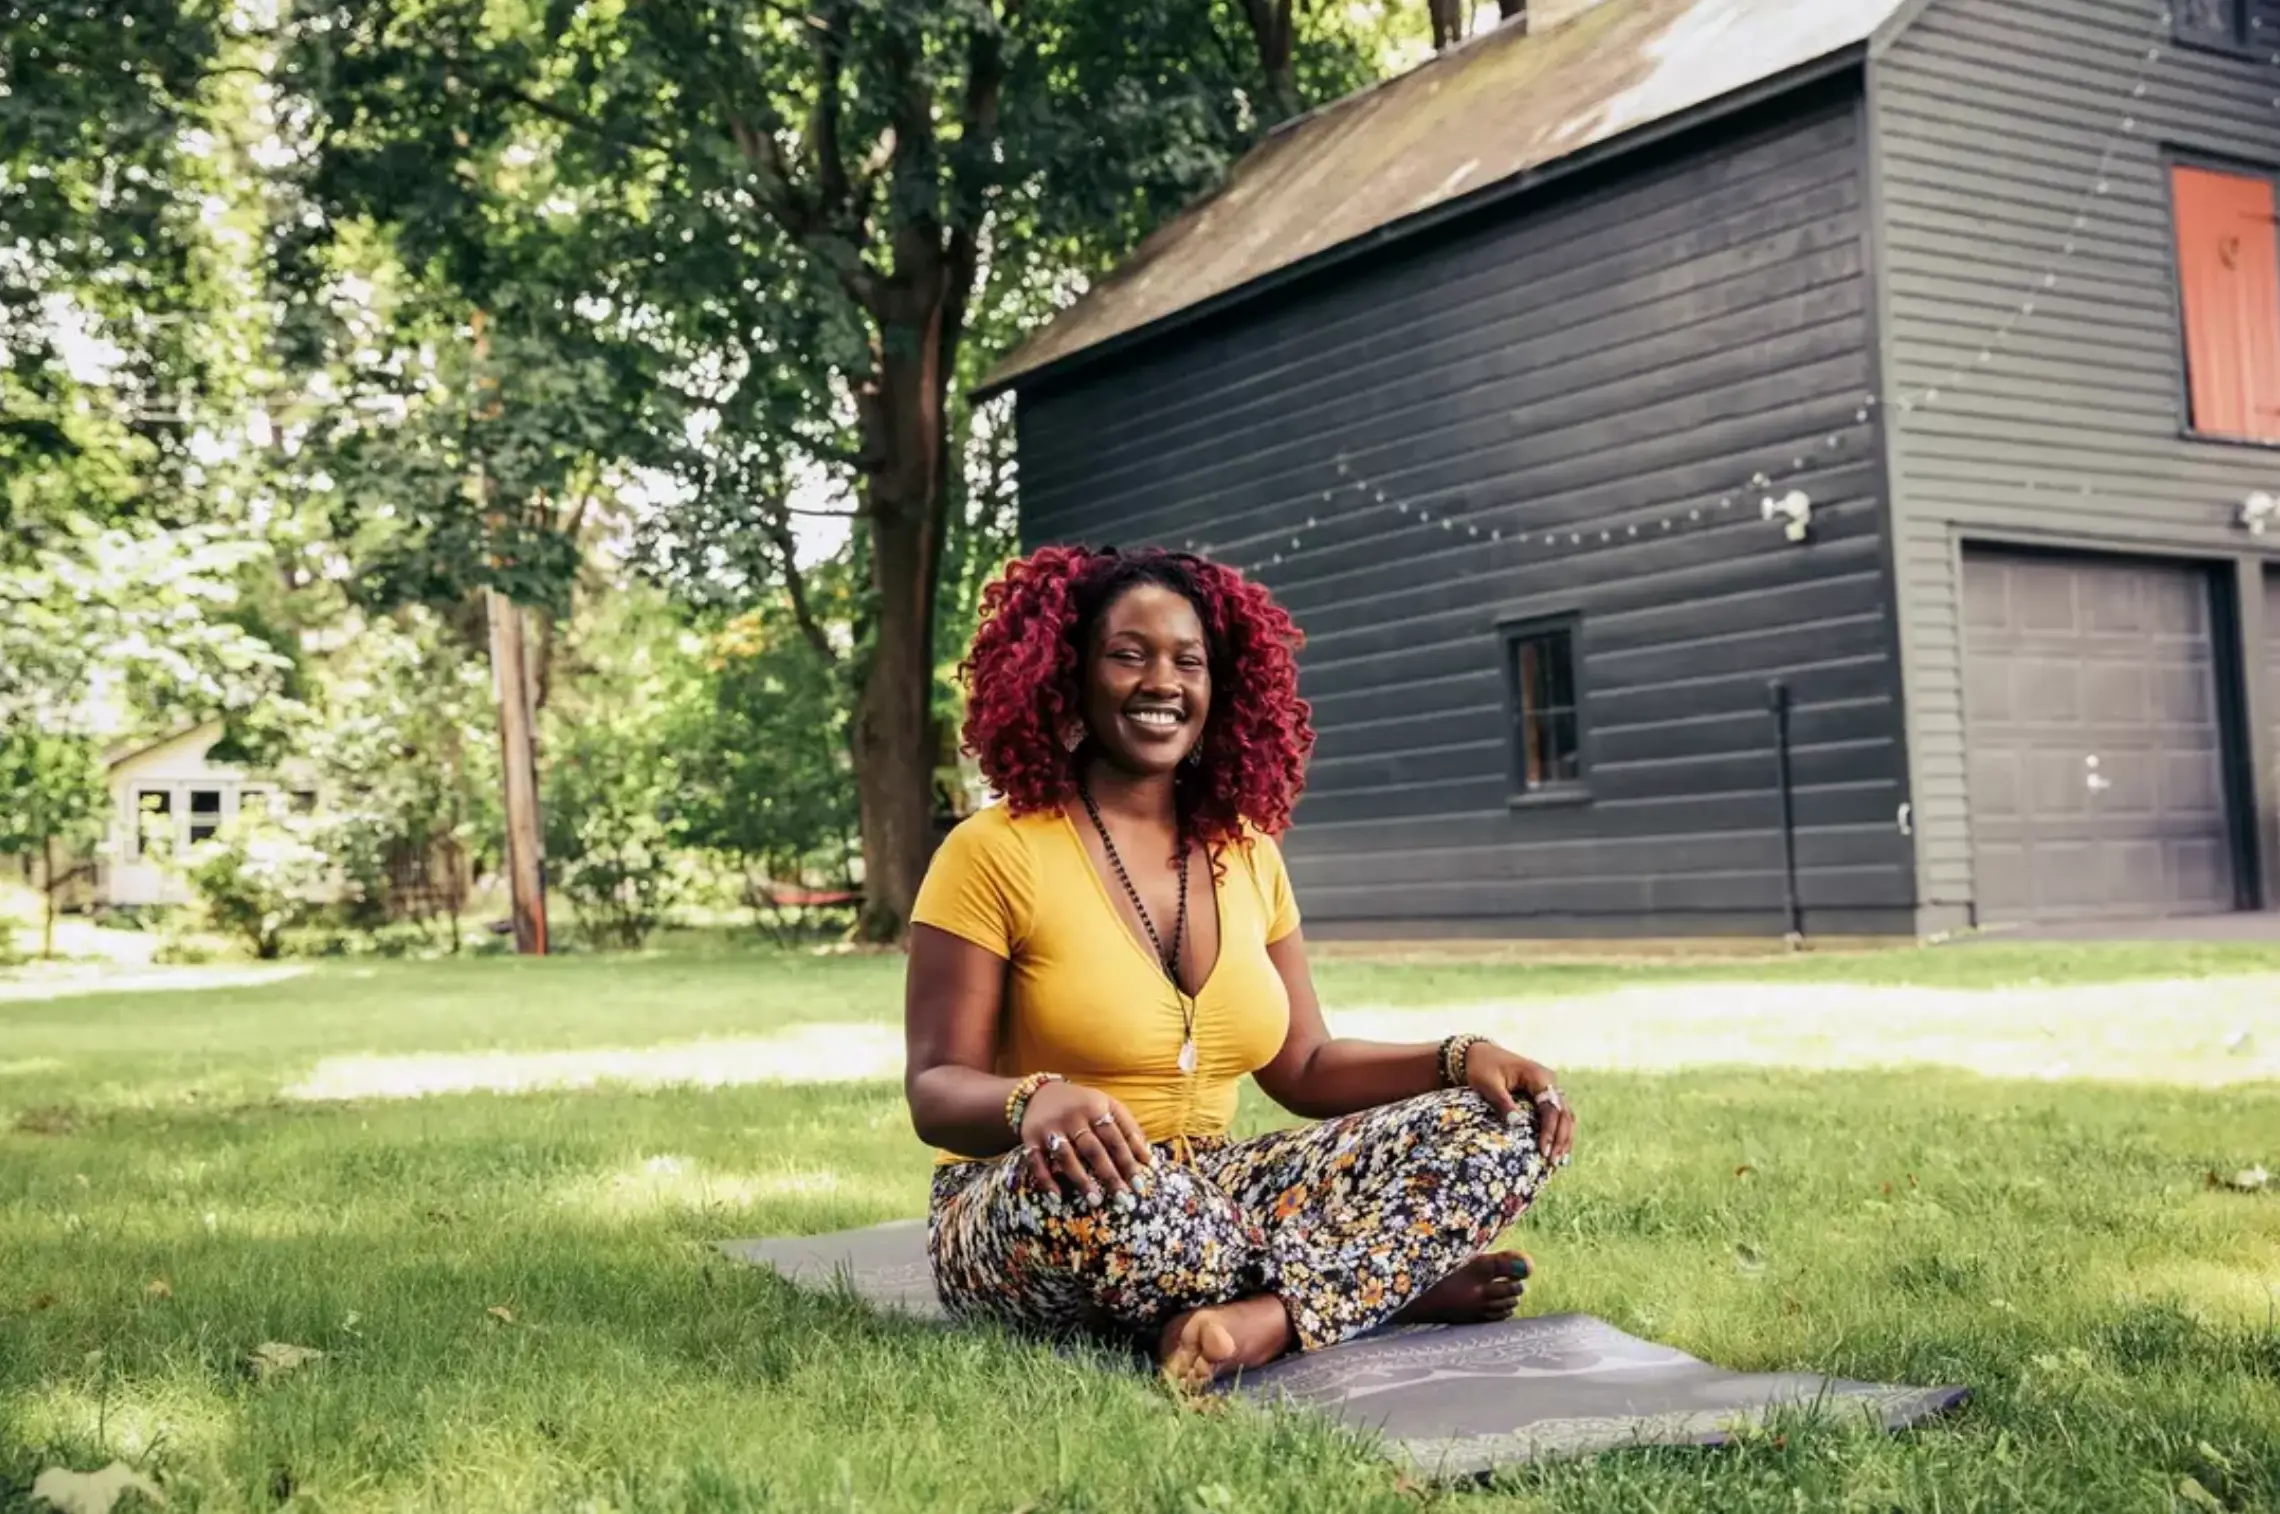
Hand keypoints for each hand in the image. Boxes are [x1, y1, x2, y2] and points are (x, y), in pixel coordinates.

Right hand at [1018, 1081, 1152, 1203]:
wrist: (1038, 1093)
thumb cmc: (1082, 1104)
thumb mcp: (1107, 1105)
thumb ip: (1129, 1128)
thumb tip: (1148, 1159)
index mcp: (1094, 1107)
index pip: (1115, 1138)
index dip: (1128, 1161)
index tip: (1138, 1184)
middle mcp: (1072, 1117)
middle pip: (1093, 1149)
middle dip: (1109, 1175)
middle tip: (1122, 1198)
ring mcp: (1050, 1128)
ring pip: (1066, 1157)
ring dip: (1081, 1181)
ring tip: (1095, 1201)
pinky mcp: (1030, 1139)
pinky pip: (1036, 1162)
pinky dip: (1046, 1180)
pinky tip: (1057, 1197)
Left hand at [1465, 1043, 1576, 1167]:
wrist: (1478, 1054)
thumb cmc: (1481, 1068)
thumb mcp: (1487, 1084)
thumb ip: (1502, 1103)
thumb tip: (1518, 1124)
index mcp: (1537, 1075)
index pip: (1550, 1107)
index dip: (1549, 1131)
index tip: (1544, 1150)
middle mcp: (1548, 1080)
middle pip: (1563, 1112)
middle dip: (1561, 1138)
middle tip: (1553, 1162)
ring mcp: (1548, 1086)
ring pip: (1565, 1114)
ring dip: (1564, 1137)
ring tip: (1559, 1160)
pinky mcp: (1543, 1093)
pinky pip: (1557, 1113)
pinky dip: (1559, 1130)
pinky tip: (1558, 1148)